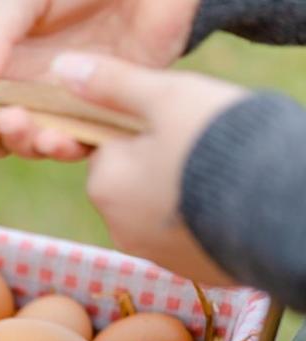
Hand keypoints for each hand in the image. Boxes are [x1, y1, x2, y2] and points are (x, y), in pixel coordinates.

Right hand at [0, 0, 198, 159]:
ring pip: (35, 145)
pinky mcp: (109, 112)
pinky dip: (65, 148)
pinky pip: (82, 145)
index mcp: (8, 66)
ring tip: (21, 123)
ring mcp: (72, 105)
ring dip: (21, 143)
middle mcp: (36, 92)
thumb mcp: (25, 0)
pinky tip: (58, 138)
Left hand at [50, 52, 246, 283]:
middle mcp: (119, 228)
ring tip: (222, 175)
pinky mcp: (192, 270)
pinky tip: (229, 203)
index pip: (111, 146)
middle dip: (162, 162)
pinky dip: (204, 219)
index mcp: (104, 184)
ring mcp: (155, 254)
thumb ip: (114, 84)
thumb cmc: (218, 143)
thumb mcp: (166, 97)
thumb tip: (63, 70)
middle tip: (205, 146)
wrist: (277, 205)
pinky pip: (190, 235)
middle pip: (134, 179)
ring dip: (182, 192)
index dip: (146, 128)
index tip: (179, 122)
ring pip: (161, 209)